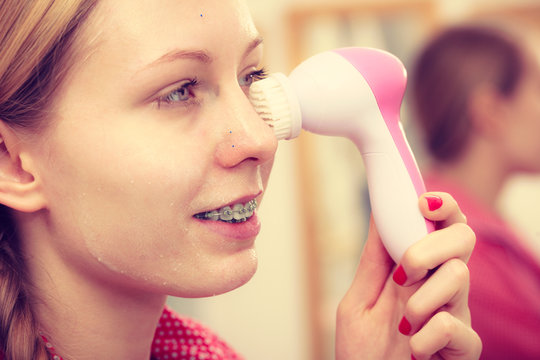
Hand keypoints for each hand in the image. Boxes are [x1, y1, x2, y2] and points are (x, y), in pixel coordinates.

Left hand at [335, 192, 481, 359]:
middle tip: (404, 271)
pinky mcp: (463, 347)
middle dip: (431, 246)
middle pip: (462, 239)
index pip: (441, 227)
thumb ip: (373, 260)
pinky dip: (425, 337)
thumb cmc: (362, 352)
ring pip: (460, 275)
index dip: (442, 207)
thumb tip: (377, 212)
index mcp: (417, 272)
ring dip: (421, 298)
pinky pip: (455, 324)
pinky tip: (414, 349)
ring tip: (403, 324)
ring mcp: (455, 316)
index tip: (422, 201)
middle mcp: (441, 288)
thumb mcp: (358, 301)